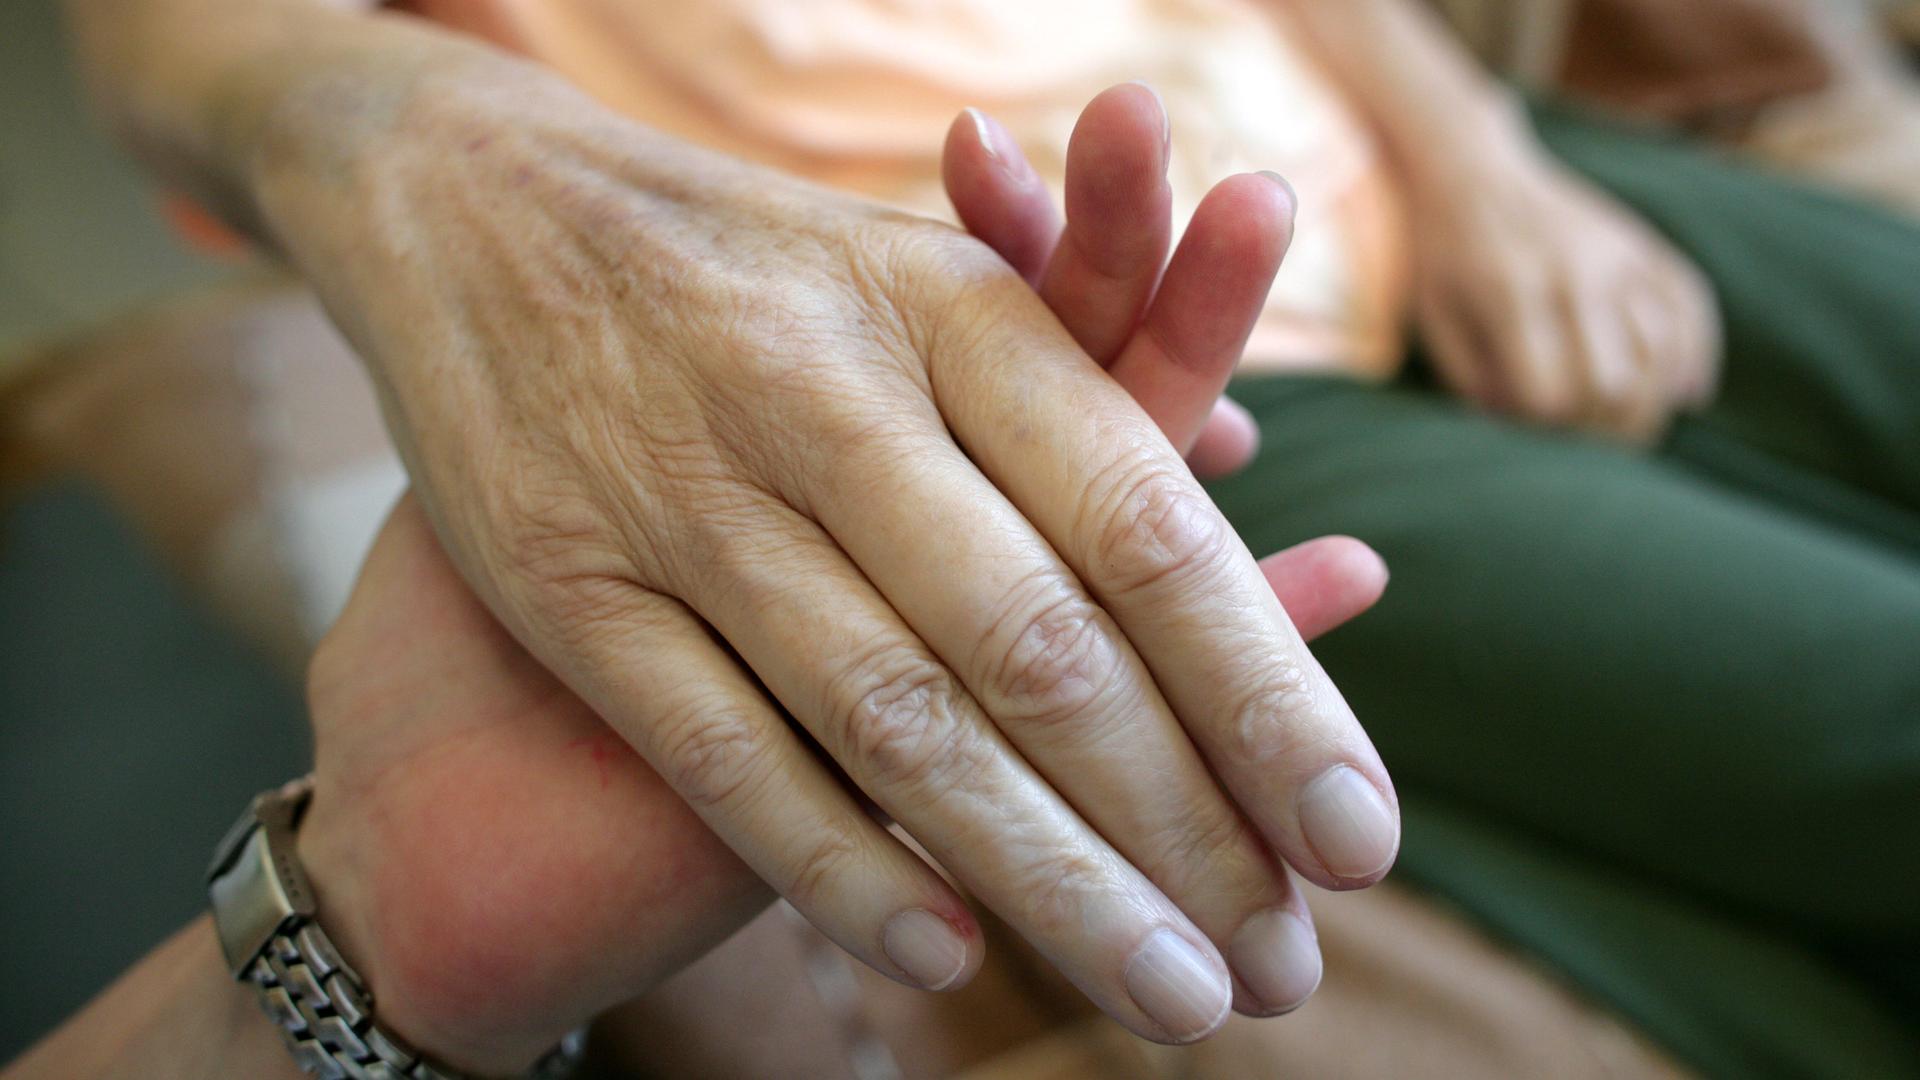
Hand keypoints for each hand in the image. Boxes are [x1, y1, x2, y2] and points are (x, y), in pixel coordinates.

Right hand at [259, 48, 1396, 1048]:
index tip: (1356, 839)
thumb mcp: (940, 285)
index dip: (1263, 693)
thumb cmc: (765, 271)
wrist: (477, 207)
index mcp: (952, 311)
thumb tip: (1294, 513)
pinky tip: (954, 957)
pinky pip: (724, 750)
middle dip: (1179, 827)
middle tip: (1281, 971)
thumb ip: (1103, 400)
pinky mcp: (569, 581)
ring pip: (898, 722)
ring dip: (1050, 882)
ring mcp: (687, 494)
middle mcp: (827, 397)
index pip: (1143, 526)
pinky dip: (842, 864)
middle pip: (1040, 649)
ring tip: (1169, 1000)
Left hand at [1409, 144, 1720, 441]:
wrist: (1472, 171)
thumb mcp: (1435, 320)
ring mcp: (1616, 255)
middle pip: (1613, 384)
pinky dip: (1698, 354)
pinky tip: (1688, 394)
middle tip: (1587, 451)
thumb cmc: (1443, 257)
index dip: (1544, 433)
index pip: (1550, 395)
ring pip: (1660, 351)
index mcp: (1511, 294)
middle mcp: (1574, 274)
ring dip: (1650, 405)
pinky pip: (1692, 303)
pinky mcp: (1642, 244)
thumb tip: (1522, 431)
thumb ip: (1471, 381)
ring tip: (1628, 431)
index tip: (1533, 436)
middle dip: (1600, 434)